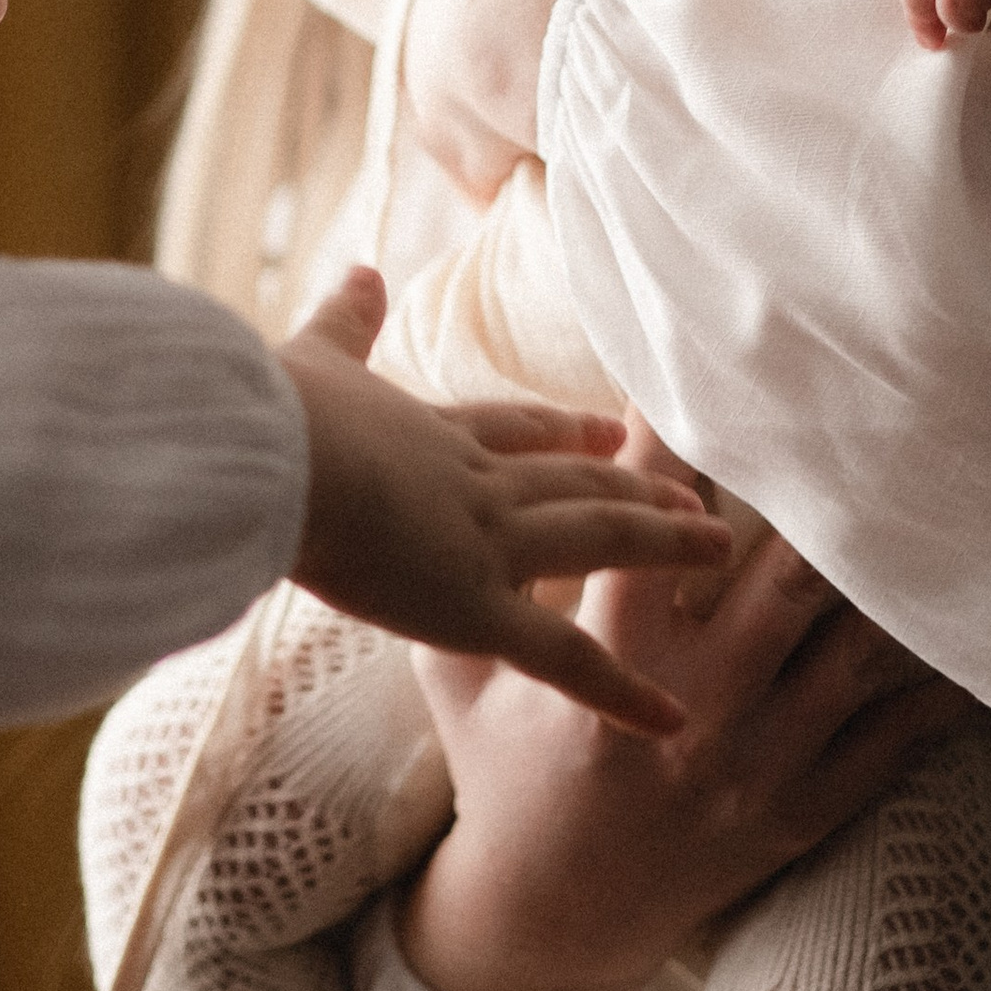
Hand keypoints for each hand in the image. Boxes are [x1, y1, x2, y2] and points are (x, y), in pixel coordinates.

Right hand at [277, 274, 728, 737]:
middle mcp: (476, 485)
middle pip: (575, 482)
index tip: (611, 429)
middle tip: (694, 496)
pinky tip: (673, 719)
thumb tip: (362, 270)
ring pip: (597, 539)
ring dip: (661, 542)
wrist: (271, 455)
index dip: (565, 433)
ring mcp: (486, 543)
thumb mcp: (310, 360)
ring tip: (719, 547)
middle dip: (636, 485)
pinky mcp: (474, 606)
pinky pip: (563, 657)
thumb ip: (344, 322)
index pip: (515, 433)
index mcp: (432, 435)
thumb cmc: (275, 414)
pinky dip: (620, 690)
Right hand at [404, 428, 962, 990]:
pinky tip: (971, 647)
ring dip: (895, 592)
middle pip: (787, 584)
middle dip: (831, 510)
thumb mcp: (459, 678)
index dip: (677, 448)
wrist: (549, 919)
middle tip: (872, 439)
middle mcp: (693, 710)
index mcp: (605, 666)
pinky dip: (931, 699)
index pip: (648, 532)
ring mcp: (754, 766)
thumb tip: (490, 480)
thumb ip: (478, 586)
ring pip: (853, 659)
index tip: (708, 384)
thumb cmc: (501, 777)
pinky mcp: (795, 812)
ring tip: (940, 521)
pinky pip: (887, 750)